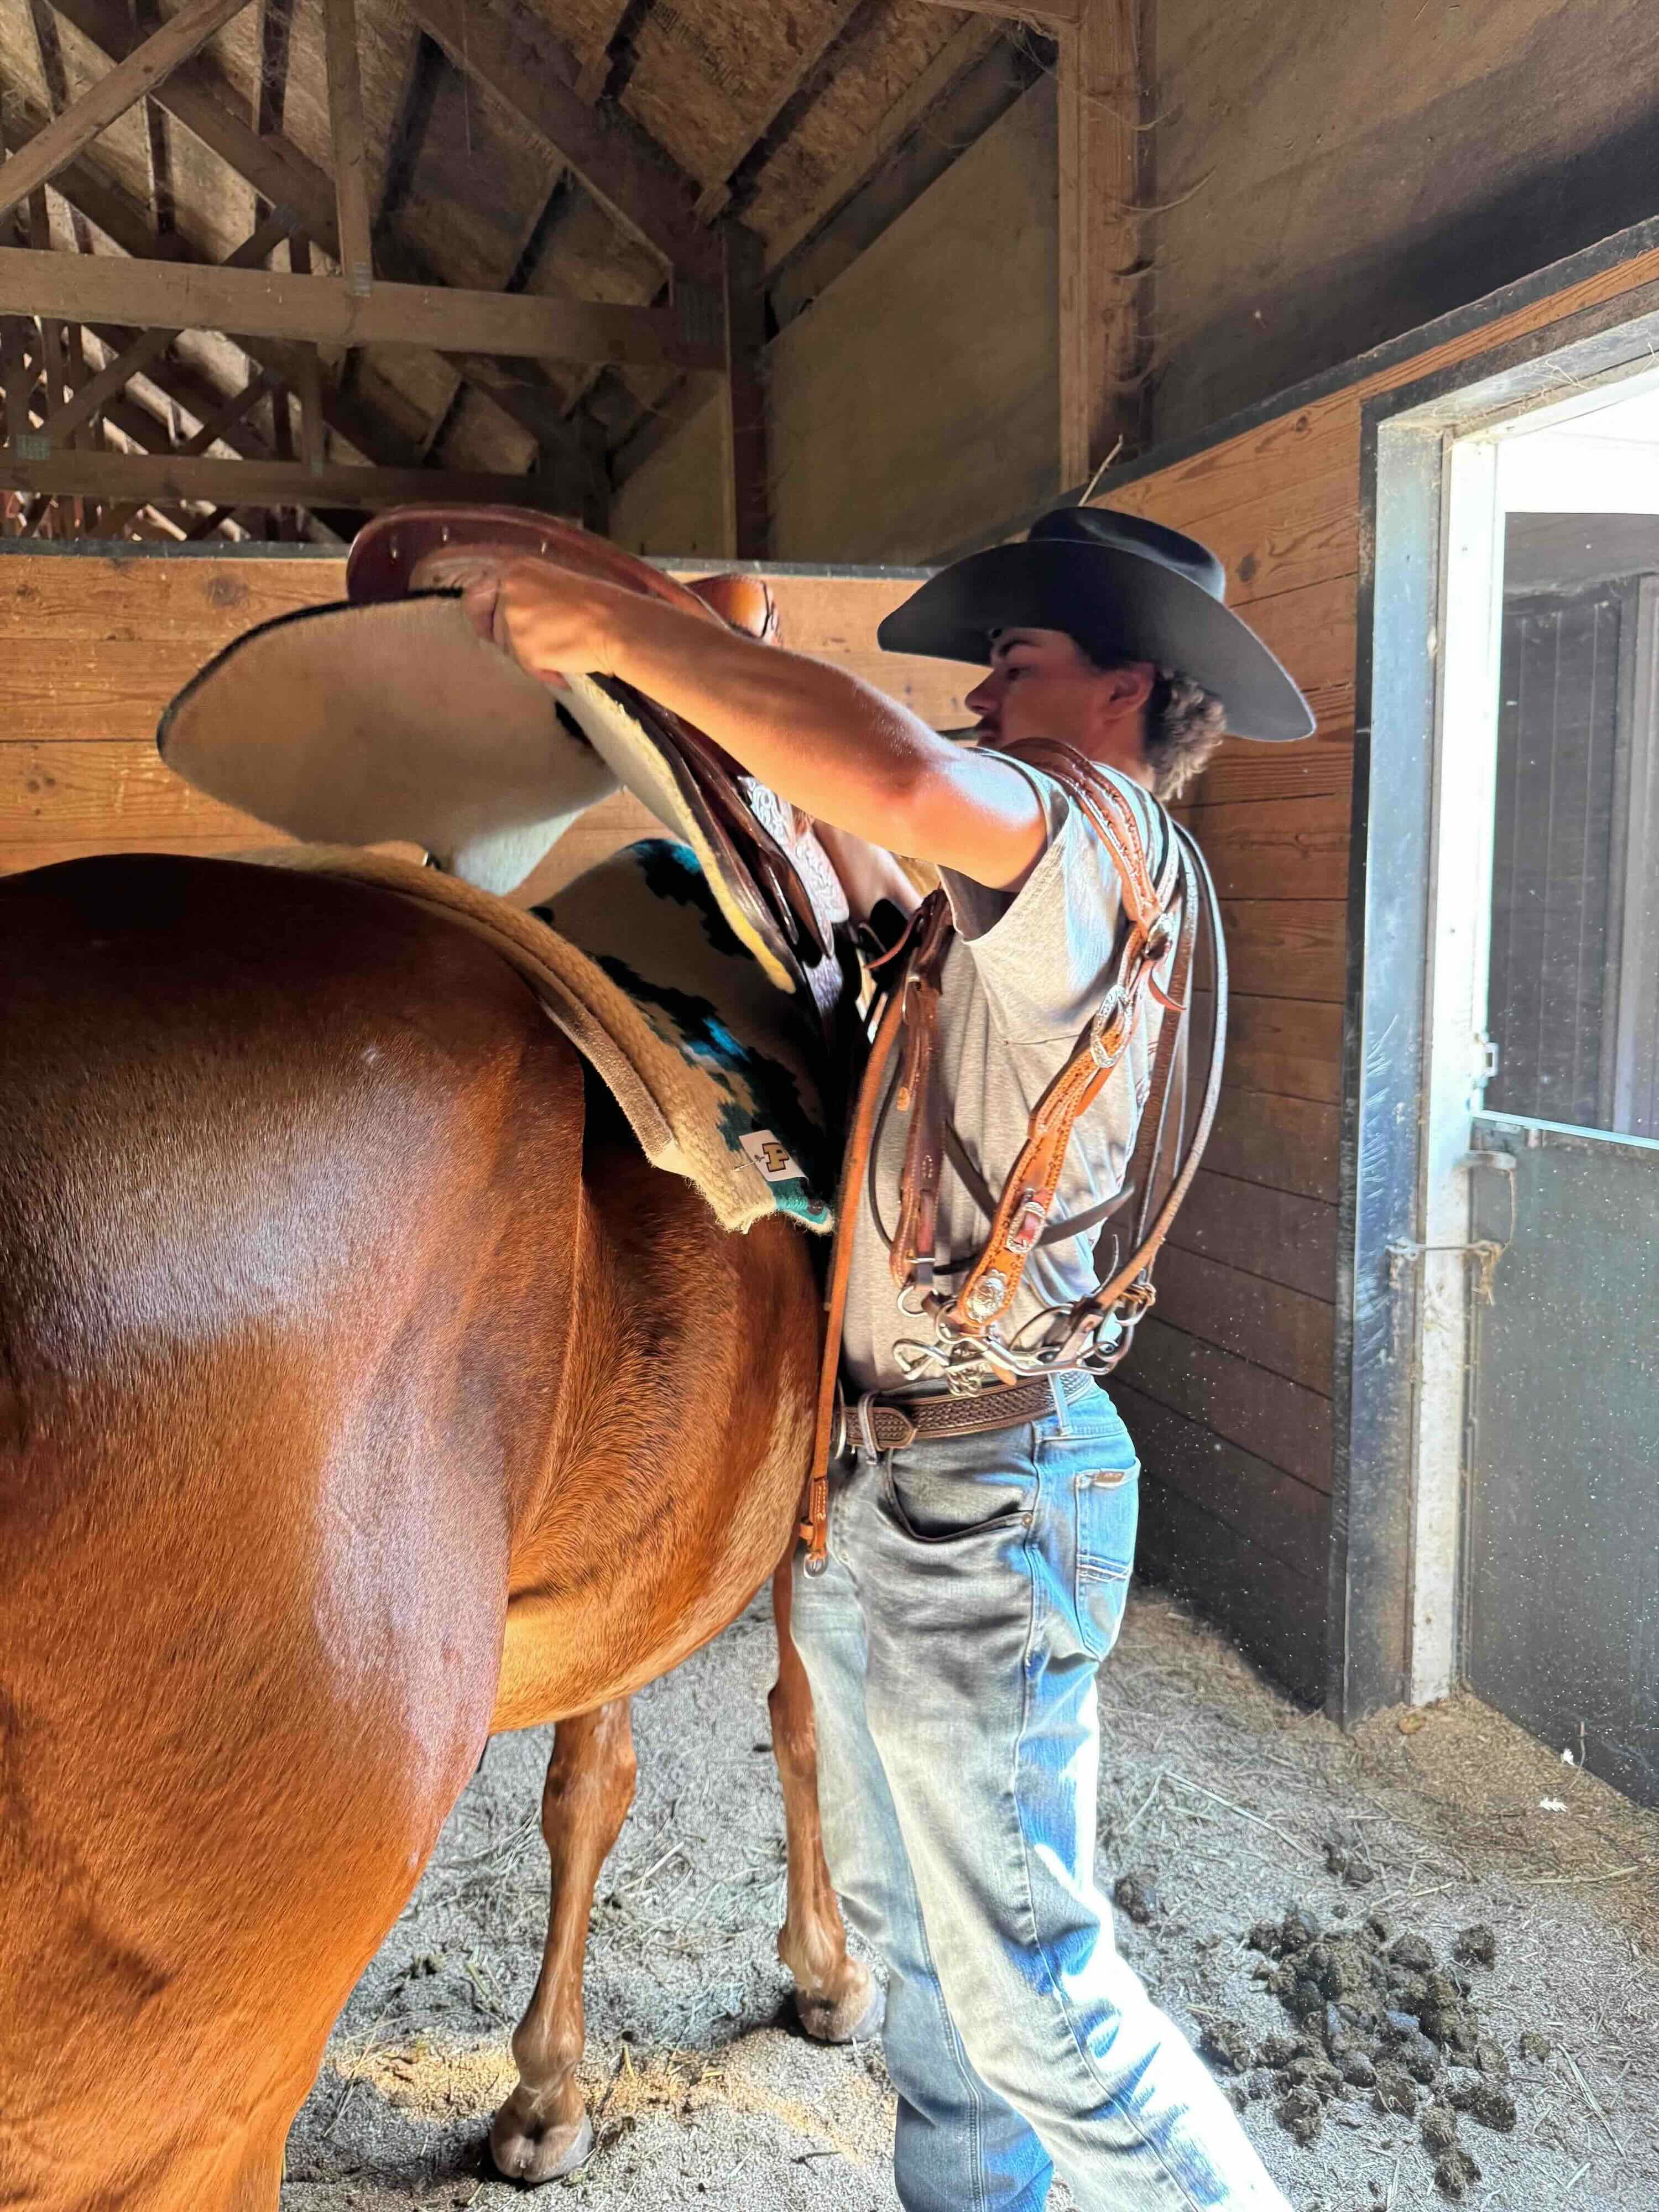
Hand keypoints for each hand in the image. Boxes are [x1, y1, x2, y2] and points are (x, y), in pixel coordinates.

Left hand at [464, 557, 628, 691]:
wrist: (616, 624)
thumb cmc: (595, 604)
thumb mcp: (551, 582)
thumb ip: (523, 593)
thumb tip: (504, 614)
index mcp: (514, 570)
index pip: (474, 596)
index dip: (481, 617)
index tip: (490, 629)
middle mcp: (507, 592)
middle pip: (493, 629)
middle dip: (512, 642)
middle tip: (544, 642)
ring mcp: (514, 621)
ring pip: (509, 651)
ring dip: (532, 657)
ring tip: (563, 648)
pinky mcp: (525, 649)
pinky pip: (528, 668)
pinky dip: (546, 671)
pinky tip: (566, 661)